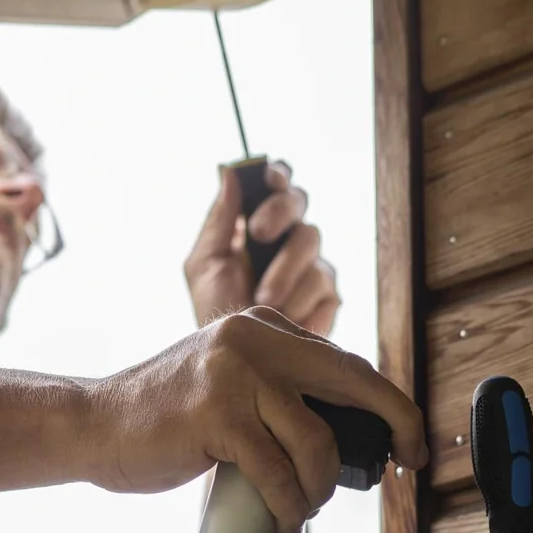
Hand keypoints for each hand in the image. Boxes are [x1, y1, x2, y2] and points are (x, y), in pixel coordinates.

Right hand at [84, 308, 426, 532]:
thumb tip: (345, 429)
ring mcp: (235, 374)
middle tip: (405, 466)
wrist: (95, 425)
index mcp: (263, 327)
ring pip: (317, 442)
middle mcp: (254, 338)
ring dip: (318, 490)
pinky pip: (278, 473)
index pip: (347, 363)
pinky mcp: (217, 415)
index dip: (389, 405)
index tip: (408, 441)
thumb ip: (278, 390)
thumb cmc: (163, 419)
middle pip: (354, 382)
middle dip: (396, 426)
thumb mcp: (231, 384)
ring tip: (301, 509)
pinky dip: (289, 508)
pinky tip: (283, 521)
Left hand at [184, 162, 340, 335]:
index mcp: (259, 222)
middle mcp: (289, 237)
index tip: (266, 178)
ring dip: (283, 269)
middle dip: (278, 211)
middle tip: (257, 234)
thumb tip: (228, 172)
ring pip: (311, 240)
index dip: (276, 174)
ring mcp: (312, 264)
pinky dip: (300, 301)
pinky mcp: (328, 296)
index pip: (276, 182)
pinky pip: (323, 283)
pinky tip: (284, 318)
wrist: (236, 360)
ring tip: (263, 299)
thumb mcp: (204, 265)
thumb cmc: (216, 309)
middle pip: (299, 200)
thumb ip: (218, 221)